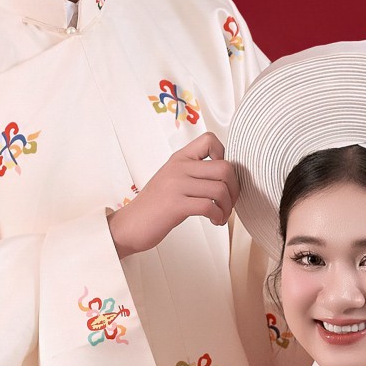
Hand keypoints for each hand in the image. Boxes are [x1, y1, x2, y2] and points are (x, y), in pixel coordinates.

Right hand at [109, 135, 239, 255]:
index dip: (225, 157)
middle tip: (229, 202)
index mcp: (179, 158)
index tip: (221, 176)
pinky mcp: (176, 205)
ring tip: (221, 215)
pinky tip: (214, 221)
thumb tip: (226, 174)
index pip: (210, 139)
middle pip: (224, 168)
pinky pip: (209, 206)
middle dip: (234, 189)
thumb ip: (194, 172)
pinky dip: (218, 216)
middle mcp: (178, 167)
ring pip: (220, 189)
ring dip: (227, 207)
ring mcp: (176, 185)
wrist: (130, 225)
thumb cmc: (155, 206)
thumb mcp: (173, 179)